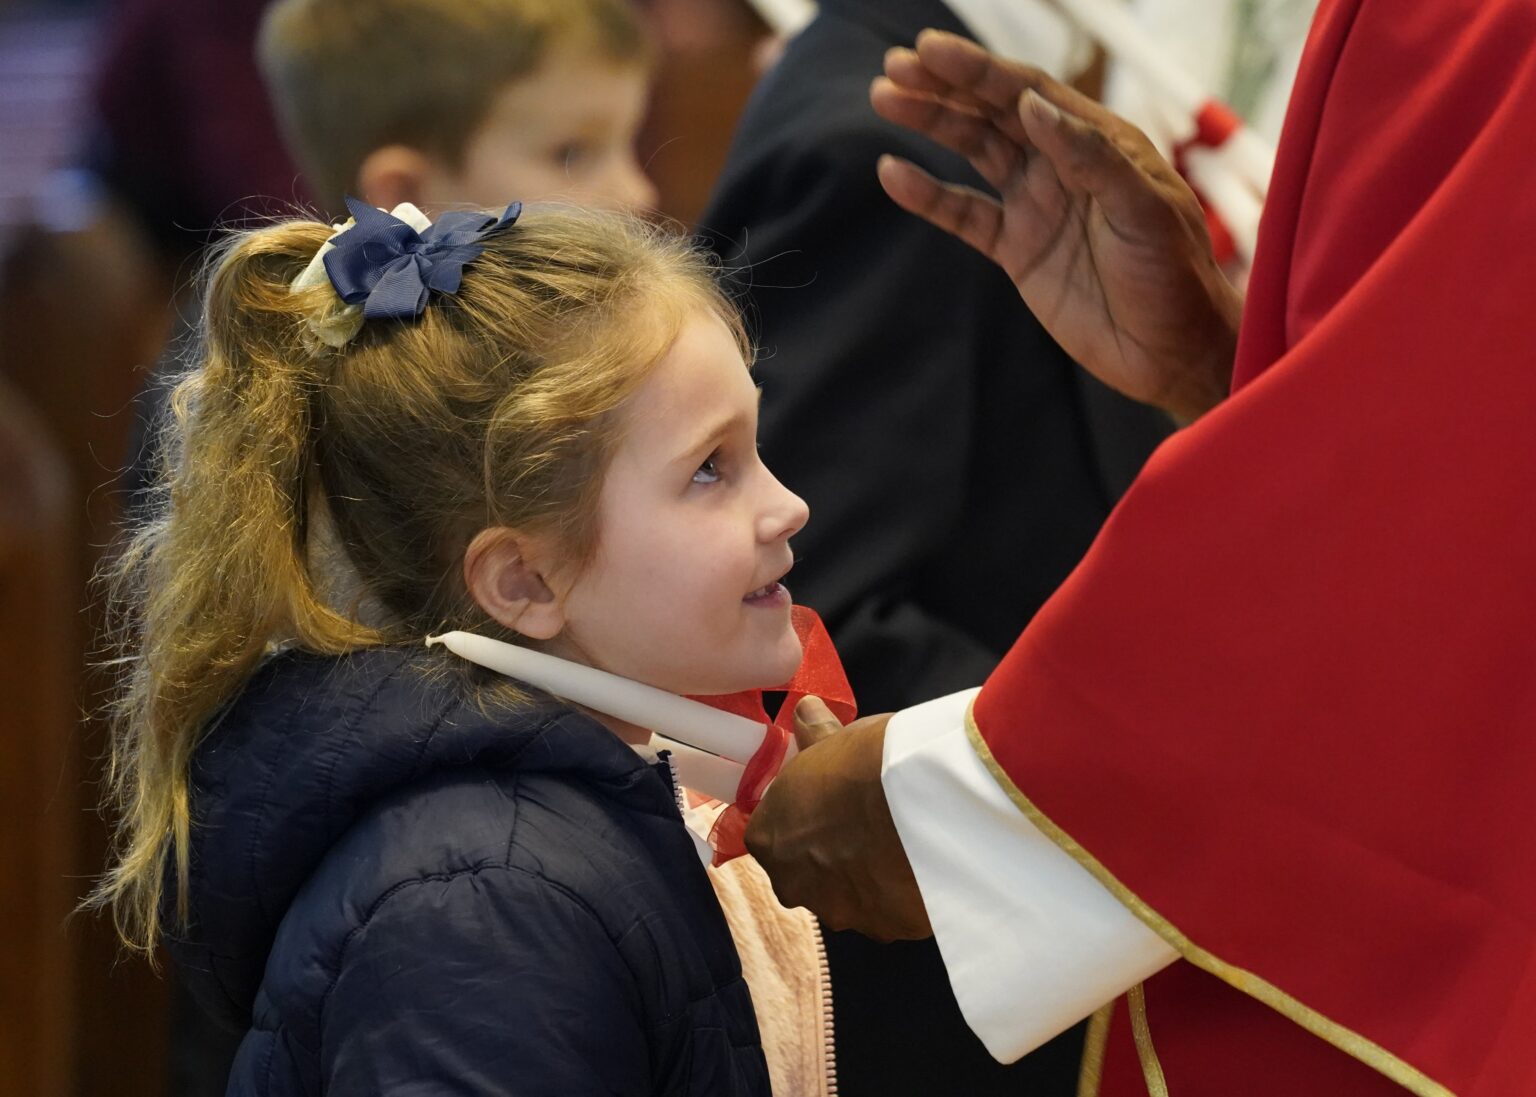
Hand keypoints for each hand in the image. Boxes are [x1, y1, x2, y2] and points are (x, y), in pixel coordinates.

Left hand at [745, 697, 932, 940]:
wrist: (922, 801)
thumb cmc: (864, 763)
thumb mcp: (832, 738)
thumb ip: (812, 734)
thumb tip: (804, 711)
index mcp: (768, 838)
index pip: (773, 833)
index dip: (802, 818)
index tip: (829, 803)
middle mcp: (793, 884)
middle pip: (805, 873)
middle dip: (830, 855)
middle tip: (865, 823)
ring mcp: (839, 912)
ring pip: (847, 897)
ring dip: (865, 877)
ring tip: (898, 842)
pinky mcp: (884, 929)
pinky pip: (887, 911)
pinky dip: (899, 893)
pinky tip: (919, 863)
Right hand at [870, 30, 1243, 421]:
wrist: (1171, 350)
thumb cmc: (1175, 275)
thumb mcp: (1144, 210)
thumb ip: (1091, 157)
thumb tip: (1031, 107)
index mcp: (1099, 142)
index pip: (1030, 92)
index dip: (979, 70)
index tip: (932, 50)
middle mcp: (1062, 163)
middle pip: (993, 112)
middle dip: (944, 86)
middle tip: (895, 66)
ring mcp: (1036, 204)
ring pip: (973, 150)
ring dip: (930, 123)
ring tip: (884, 97)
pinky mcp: (1017, 248)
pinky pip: (964, 214)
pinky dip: (928, 195)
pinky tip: (893, 173)